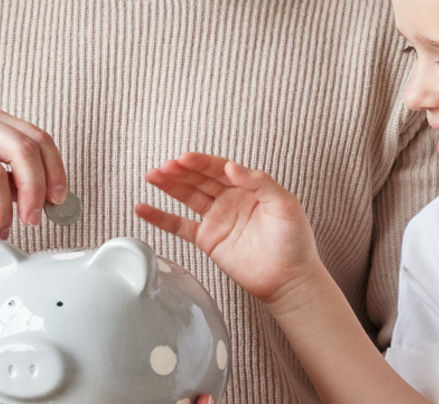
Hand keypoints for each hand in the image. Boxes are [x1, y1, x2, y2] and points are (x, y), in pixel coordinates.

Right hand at [136, 152, 321, 305]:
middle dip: (180, 171)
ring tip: (152, 176)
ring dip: (169, 185)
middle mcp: (230, 199)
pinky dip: (161, 218)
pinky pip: (179, 226)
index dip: (201, 163)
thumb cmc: (295, 242)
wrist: (290, 279)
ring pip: (187, 196)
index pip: (219, 168)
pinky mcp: (208, 240)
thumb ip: (260, 183)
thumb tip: (232, 166)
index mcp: (248, 187)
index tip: (185, 159)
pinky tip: (144, 208)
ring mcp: (217, 219)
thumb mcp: (285, 205)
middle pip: (199, 179)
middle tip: (164, 167)